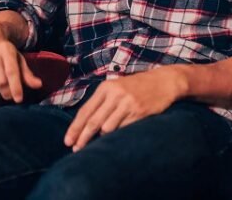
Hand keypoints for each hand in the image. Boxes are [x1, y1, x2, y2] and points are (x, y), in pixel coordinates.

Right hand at [0, 26, 41, 102]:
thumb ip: (27, 73)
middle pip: (0, 82)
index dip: (16, 87)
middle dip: (7, 93)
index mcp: (6, 50)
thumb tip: (39, 85)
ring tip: (0, 90)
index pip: (11, 71)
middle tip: (10, 95)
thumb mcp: (17, 58)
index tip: (19, 99)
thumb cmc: (4, 52)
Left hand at [64, 67, 186, 151]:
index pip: (86, 111)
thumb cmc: (136, 86)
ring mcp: (127, 103)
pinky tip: (117, 139)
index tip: (68, 141)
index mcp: (105, 88)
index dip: (75, 128)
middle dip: (83, 138)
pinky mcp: (139, 112)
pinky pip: (124, 129)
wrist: (163, 81)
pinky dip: (118, 135)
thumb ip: (102, 103)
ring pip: (108, 128)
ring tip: (99, 144)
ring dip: (102, 138)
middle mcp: (115, 94)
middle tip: (76, 150)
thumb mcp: (116, 88)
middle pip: (94, 121)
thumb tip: (85, 124)